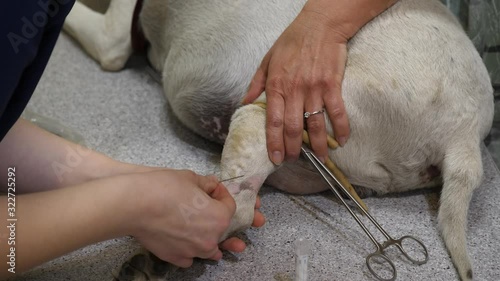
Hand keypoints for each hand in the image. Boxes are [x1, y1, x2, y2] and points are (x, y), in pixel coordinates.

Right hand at [128, 170, 262, 267]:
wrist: (135, 205)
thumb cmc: (164, 188)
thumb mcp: (190, 178)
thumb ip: (206, 184)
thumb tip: (212, 184)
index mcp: (219, 218)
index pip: (230, 206)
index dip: (222, 194)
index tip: (214, 189)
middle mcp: (210, 239)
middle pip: (221, 229)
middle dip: (215, 217)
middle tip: (205, 207)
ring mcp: (193, 251)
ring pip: (208, 249)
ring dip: (206, 239)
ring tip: (200, 231)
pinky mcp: (175, 258)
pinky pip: (189, 258)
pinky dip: (188, 251)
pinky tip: (183, 241)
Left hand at [243, 7, 349, 163]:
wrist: (320, 26)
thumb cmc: (292, 42)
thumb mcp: (267, 60)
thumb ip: (256, 84)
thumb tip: (245, 103)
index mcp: (276, 86)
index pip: (273, 121)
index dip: (273, 142)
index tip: (275, 158)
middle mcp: (294, 90)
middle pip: (292, 127)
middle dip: (293, 148)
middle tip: (294, 160)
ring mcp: (314, 89)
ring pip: (315, 124)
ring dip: (318, 145)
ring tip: (320, 159)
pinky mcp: (332, 85)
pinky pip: (337, 112)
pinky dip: (341, 128)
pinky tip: (342, 141)